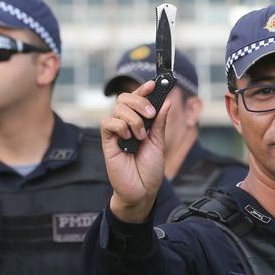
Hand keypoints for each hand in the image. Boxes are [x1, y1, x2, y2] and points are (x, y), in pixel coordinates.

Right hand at [100, 80, 169, 222]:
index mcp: (140, 122)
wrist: (142, 190)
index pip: (138, 99)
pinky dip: (120, 127)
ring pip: (118, 109)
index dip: (144, 89)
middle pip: (124, 98)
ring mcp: (116, 132)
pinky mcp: (107, 141)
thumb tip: (166, 101)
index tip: (154, 84)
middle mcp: (126, 124)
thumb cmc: (149, 169)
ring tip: (140, 136)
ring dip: (133, 119)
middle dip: (139, 101)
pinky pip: (108, 123)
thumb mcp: (159, 143)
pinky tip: (128, 139)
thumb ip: (160, 122)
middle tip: (150, 114)